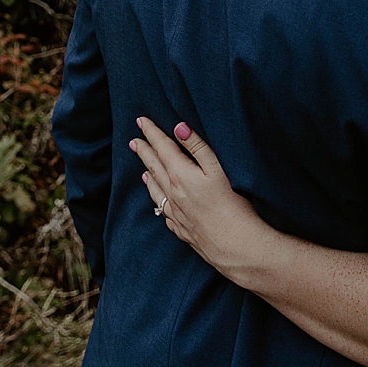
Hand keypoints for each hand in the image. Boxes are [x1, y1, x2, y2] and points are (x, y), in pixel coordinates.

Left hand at [132, 117, 286, 289]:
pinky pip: (163, 210)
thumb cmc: (232, 204)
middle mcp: (173, 193)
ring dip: (148, 175)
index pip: (162, 148)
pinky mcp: (181, 228)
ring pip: (155, 189)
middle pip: (154, 167)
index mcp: (181, 175)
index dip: (151, 133)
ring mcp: (175, 213)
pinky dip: (157, 199)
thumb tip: (178, 127)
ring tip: (142, 168)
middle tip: (134, 141)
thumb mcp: (218, 169)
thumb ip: (198, 147)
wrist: (233, 245)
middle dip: (144, 151)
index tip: (141, 121)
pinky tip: (159, 200)